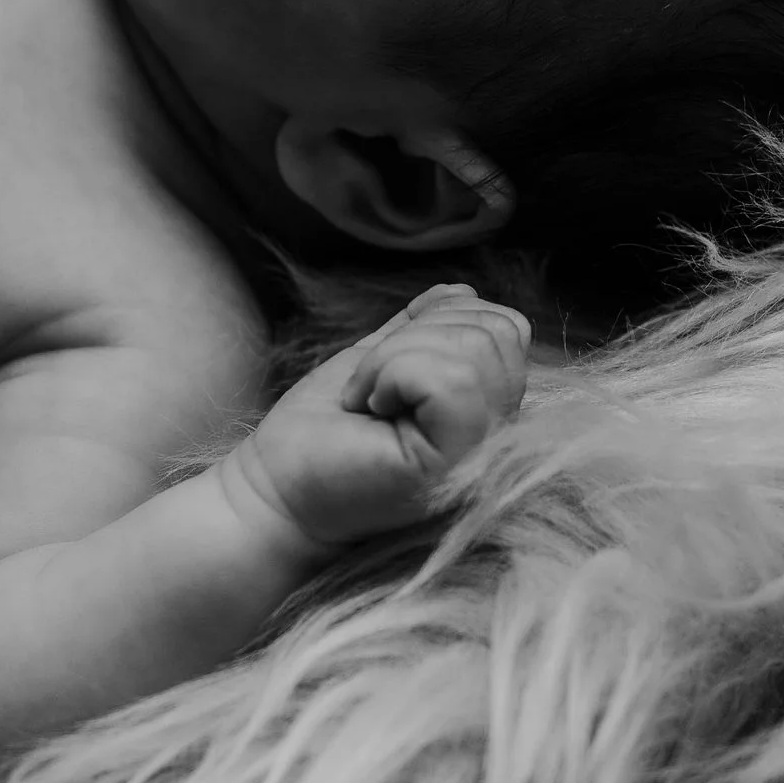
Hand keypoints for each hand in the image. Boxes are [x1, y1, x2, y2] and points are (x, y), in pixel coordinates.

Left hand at [227, 285, 530, 548]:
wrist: (274, 490)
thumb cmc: (321, 432)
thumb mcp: (383, 360)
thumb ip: (427, 328)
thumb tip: (463, 291)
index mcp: (489, 408)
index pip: (509, 326)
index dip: (444, 320)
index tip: (390, 365)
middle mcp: (499, 434)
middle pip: (496, 332)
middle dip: (416, 336)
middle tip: (371, 386)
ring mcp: (481, 453)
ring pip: (473, 350)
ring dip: (394, 358)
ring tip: (368, 399)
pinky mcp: (452, 466)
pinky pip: (449, 378)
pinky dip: (392, 374)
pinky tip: (370, 408)